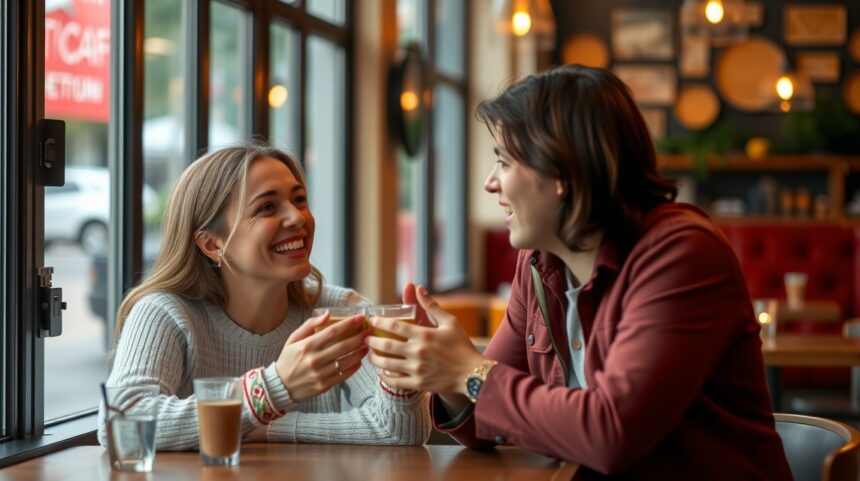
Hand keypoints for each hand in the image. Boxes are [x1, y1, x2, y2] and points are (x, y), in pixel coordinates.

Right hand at [275, 312, 368, 401]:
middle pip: (343, 346)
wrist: (280, 386)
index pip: (332, 331)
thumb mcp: (293, 339)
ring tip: (367, 346)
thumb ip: (309, 325)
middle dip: (359, 337)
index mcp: (307, 345)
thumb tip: (327, 314)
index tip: (360, 318)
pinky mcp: (324, 386)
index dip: (348, 324)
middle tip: (368, 332)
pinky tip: (359, 361)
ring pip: (346, 361)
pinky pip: (343, 375)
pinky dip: (353, 367)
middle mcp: (314, 359)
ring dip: (359, 353)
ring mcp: (320, 374)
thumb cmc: (288, 359)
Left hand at [367, 284, 485, 394]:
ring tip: (370, 355)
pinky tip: (382, 372)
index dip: (380, 322)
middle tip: (365, 338)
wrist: (472, 374)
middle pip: (386, 345)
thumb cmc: (462, 346)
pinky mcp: (418, 384)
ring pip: (387, 364)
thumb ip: (432, 306)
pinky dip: (385, 376)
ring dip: (374, 359)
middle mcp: (418, 351)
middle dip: (371, 341)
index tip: (372, 320)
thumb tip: (418, 288)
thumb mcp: (450, 322)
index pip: (395, 326)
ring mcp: (417, 369)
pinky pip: (395, 381)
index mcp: (424, 335)